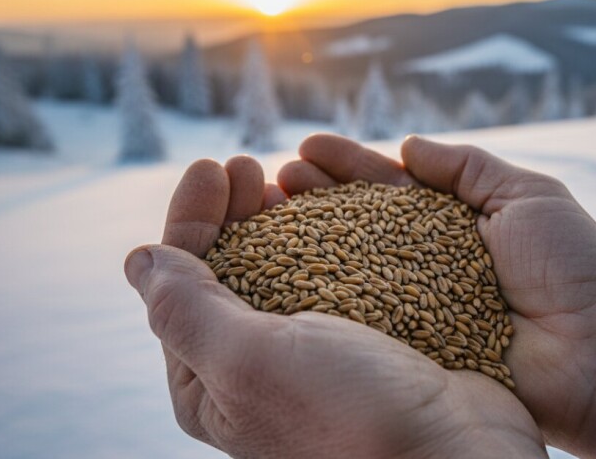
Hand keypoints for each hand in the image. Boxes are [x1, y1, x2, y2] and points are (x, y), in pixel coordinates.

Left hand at [124, 157, 547, 457]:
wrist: (455, 453)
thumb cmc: (349, 418)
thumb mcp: (249, 362)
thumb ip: (186, 310)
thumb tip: (139, 260)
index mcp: (209, 381)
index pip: (180, 284)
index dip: (190, 219)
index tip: (215, 167)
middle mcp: (254, 367)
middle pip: (229, 269)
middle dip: (234, 212)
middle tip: (249, 165)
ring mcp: (311, 352)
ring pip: (284, 266)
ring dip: (281, 216)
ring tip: (291, 177)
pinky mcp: (362, 337)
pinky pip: (334, 273)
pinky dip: (329, 235)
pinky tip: (338, 209)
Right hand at [278, 135, 595, 457]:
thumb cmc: (577, 271)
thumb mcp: (530, 196)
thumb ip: (469, 168)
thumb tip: (408, 145)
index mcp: (452, 224)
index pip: (388, 188)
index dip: (348, 167)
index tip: (307, 148)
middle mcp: (425, 262)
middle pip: (357, 224)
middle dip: (315, 197)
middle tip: (274, 177)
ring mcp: (415, 305)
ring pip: (350, 266)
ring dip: (307, 239)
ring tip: (267, 210)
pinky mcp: (411, 347)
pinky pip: (362, 317)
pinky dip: (323, 294)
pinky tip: (286, 271)